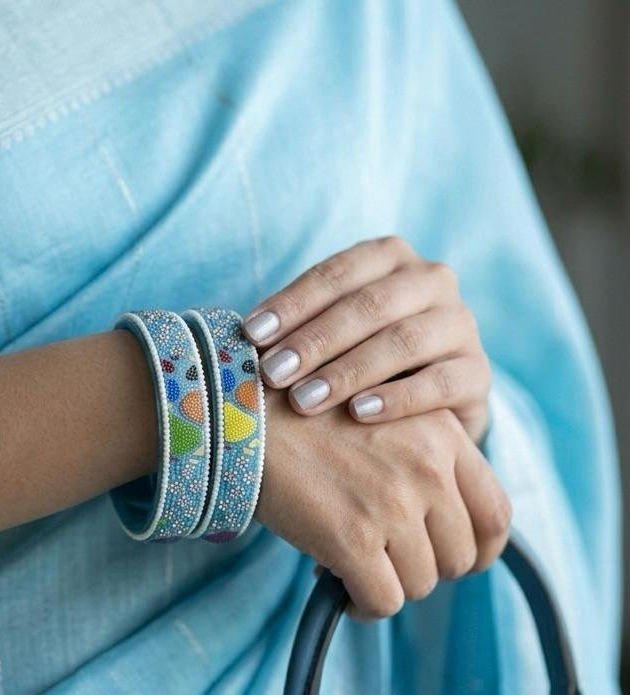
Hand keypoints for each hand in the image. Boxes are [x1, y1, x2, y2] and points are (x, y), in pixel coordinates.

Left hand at [243, 237, 490, 443]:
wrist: (425, 404)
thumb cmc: (357, 360)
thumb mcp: (329, 335)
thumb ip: (296, 329)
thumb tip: (239, 343)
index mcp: (389, 258)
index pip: (337, 272)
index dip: (293, 302)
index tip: (251, 335)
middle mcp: (431, 280)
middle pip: (371, 304)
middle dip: (316, 340)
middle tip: (273, 374)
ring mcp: (460, 324)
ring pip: (405, 340)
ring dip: (349, 370)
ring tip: (306, 400)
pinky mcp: (477, 372)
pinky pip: (441, 381)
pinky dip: (399, 398)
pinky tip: (359, 415)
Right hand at [255, 390, 510, 618]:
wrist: (241, 411)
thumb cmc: (302, 416)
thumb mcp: (380, 416)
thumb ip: (421, 460)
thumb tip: (435, 529)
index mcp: (442, 435)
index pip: (496, 513)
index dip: (481, 549)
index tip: (457, 562)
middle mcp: (427, 469)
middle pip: (460, 556)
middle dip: (426, 568)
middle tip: (388, 562)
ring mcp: (391, 504)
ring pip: (422, 583)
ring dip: (390, 585)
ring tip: (354, 568)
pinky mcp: (352, 537)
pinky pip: (383, 600)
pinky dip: (364, 606)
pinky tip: (339, 588)